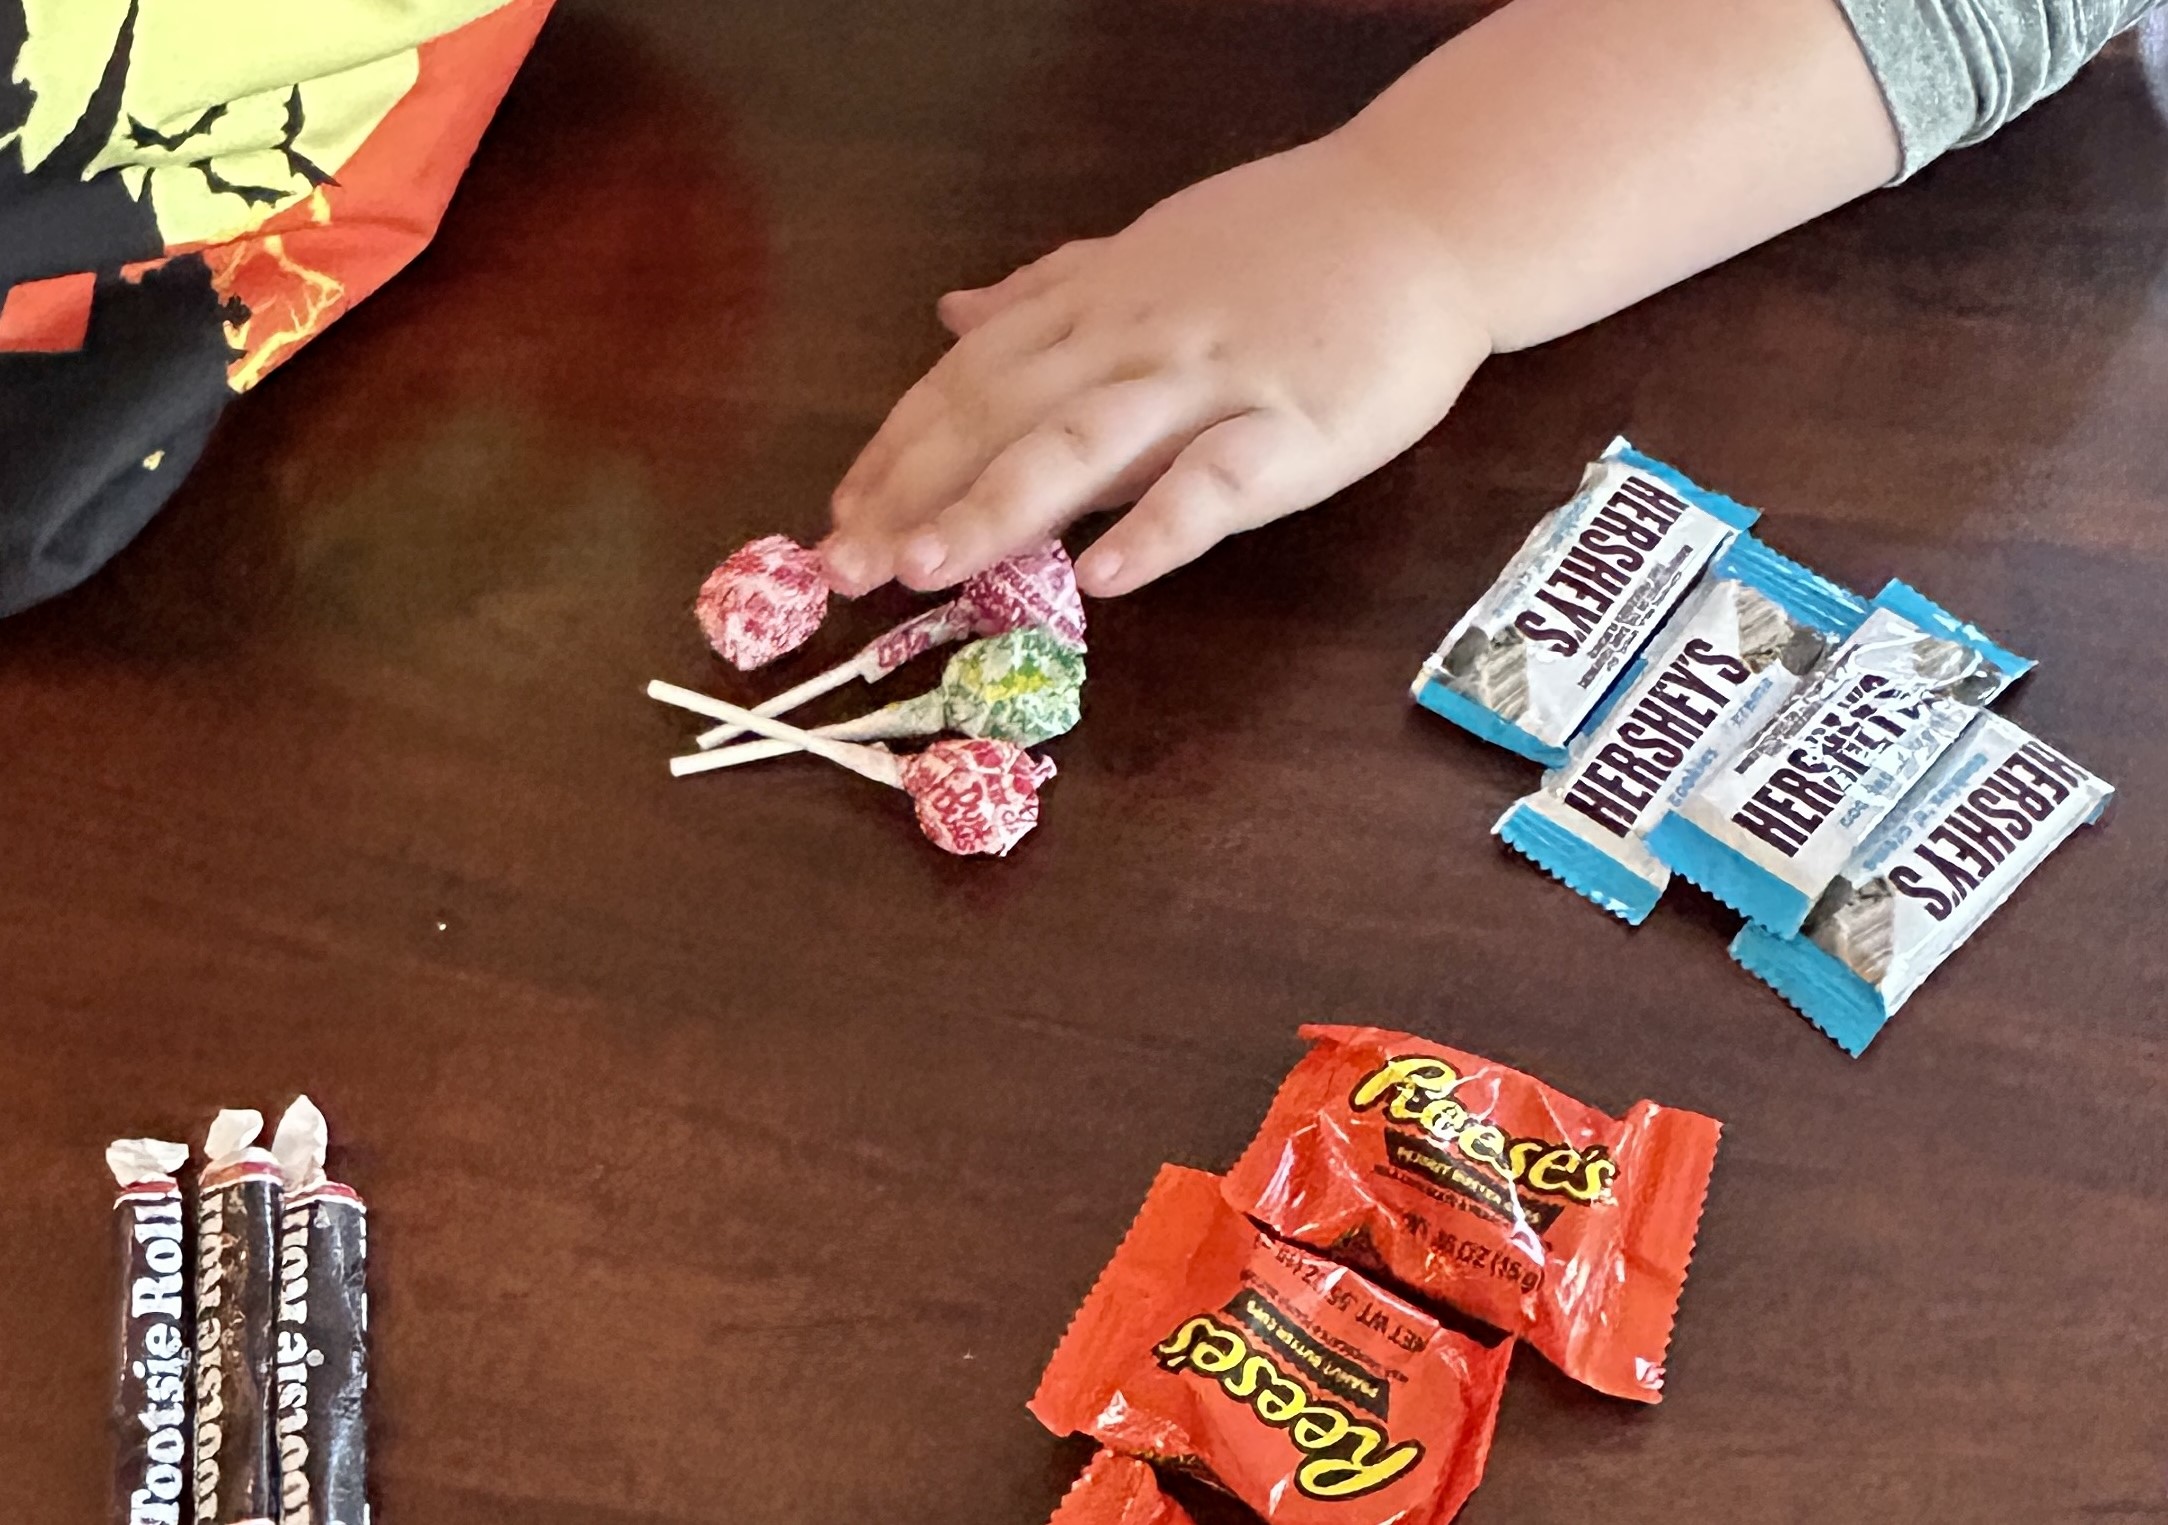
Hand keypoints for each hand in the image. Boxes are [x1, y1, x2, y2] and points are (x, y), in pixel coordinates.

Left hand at [821, 130, 1494, 598]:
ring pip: (1086, 443)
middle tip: (839, 567)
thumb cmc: (1291, 242)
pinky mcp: (1297, 426)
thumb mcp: (1149, 251)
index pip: (970, 377)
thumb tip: (952, 315)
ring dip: (997, 505)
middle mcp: (1135, 338)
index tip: (835, 511)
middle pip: (1003, 416)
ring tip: (924, 568)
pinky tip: (1103, 580)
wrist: (1429, 215)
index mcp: (1098, 302)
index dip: (897, 446)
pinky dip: (1157, 528)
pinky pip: (1217, 482)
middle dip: (913, 492)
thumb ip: (1050, 291)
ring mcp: (1215, 381)